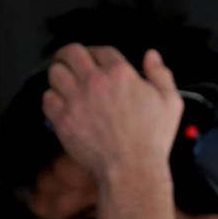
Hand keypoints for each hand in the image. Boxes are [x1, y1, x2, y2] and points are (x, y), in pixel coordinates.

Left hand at [43, 43, 182, 187]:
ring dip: (59, 74)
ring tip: (63, 80)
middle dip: (69, 55)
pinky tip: (59, 103)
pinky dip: (51, 98)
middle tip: (69, 61)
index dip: (95, 53)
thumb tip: (152, 57)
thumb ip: (161, 74)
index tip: (93, 59)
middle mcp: (95, 82)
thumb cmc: (150, 140)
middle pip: (71, 53)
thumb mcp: (170, 102)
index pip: (99, 49)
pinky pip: (47, 98)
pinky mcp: (63, 119)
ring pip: (55, 72)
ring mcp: (76, 100)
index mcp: (120, 74)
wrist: (131, 169)